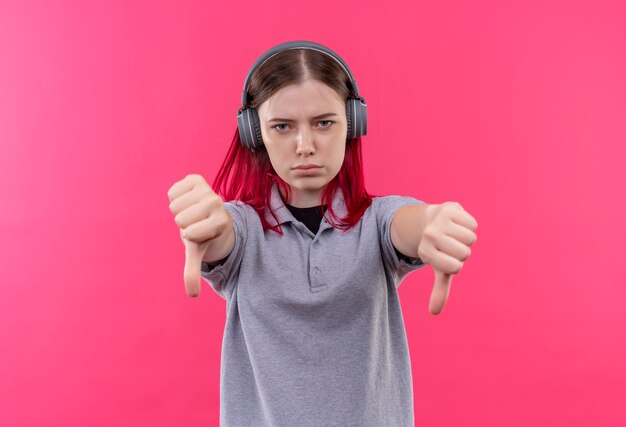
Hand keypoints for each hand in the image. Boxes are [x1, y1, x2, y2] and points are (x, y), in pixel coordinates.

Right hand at [167, 174, 230, 296]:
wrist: (209, 214)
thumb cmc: (204, 235)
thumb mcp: (198, 253)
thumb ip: (193, 272)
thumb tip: (192, 296)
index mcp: (221, 221)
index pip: (189, 232)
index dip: (190, 235)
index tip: (201, 233)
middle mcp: (217, 202)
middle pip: (180, 218)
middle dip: (183, 223)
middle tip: (196, 222)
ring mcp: (208, 188)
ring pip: (174, 205)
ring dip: (179, 210)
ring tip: (192, 212)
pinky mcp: (196, 179)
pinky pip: (172, 191)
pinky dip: (175, 198)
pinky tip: (187, 200)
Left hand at [418, 202, 477, 314]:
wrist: (430, 220)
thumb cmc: (439, 249)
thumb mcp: (439, 269)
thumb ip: (439, 290)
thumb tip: (434, 312)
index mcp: (425, 252)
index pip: (454, 267)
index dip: (457, 264)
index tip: (447, 258)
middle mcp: (429, 236)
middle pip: (464, 252)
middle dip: (463, 251)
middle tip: (451, 244)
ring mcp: (439, 221)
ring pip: (470, 237)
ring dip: (467, 238)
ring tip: (454, 234)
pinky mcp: (450, 208)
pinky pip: (473, 224)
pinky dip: (470, 225)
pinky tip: (458, 223)